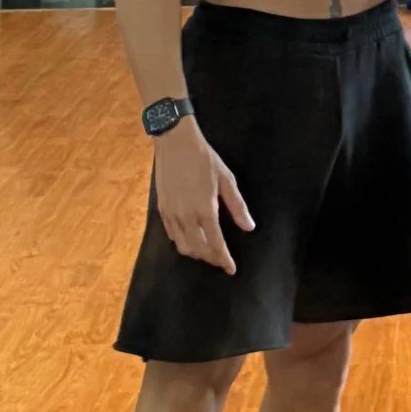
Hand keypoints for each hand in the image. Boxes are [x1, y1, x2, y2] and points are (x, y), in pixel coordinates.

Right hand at [153, 122, 254, 275]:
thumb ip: (237, 206)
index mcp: (205, 210)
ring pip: (183, 246)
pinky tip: (191, 239)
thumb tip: (249, 227)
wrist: (174, 142)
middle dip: (211, 259)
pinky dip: (183, 243)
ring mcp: (171, 214)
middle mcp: (186, 217)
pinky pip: (172, 235)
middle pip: (199, 249)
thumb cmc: (204, 158)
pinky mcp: (161, 210)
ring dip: (197, 253)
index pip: (216, 244)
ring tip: (208, 252)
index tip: (231, 269)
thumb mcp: (226, 179)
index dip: (224, 259)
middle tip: (221, 261)